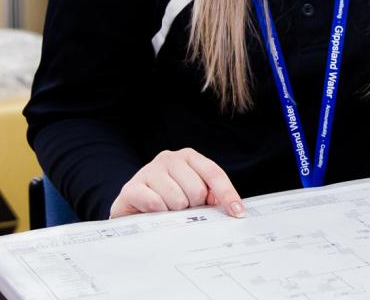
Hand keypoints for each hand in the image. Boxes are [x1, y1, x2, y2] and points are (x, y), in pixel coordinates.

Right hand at [109, 148, 244, 218]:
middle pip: (197, 190)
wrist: (132, 207)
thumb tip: (232, 208)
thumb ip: (211, 196)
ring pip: (177, 199)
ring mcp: (149, 170)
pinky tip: (153, 212)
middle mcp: (169, 158)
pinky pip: (155, 204)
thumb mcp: (192, 194)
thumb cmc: (168, 199)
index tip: (237, 212)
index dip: (227, 193)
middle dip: (193, 206)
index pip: (213, 173)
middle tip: (183, 209)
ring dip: (175, 212)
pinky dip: (158, 213)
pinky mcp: (132, 187)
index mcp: (188, 157)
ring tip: (167, 210)